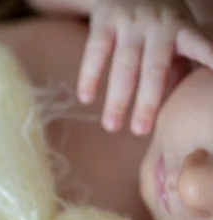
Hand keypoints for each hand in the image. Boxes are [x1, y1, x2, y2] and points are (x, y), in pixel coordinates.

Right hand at [77, 0, 212, 134]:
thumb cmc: (157, 20)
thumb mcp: (177, 34)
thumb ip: (180, 65)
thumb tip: (182, 105)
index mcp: (183, 30)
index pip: (200, 48)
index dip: (210, 60)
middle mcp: (158, 25)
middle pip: (154, 68)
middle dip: (147, 102)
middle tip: (140, 131)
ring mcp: (130, 23)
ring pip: (124, 65)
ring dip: (117, 98)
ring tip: (111, 126)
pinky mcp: (105, 20)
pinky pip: (96, 52)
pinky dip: (90, 76)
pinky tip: (87, 98)